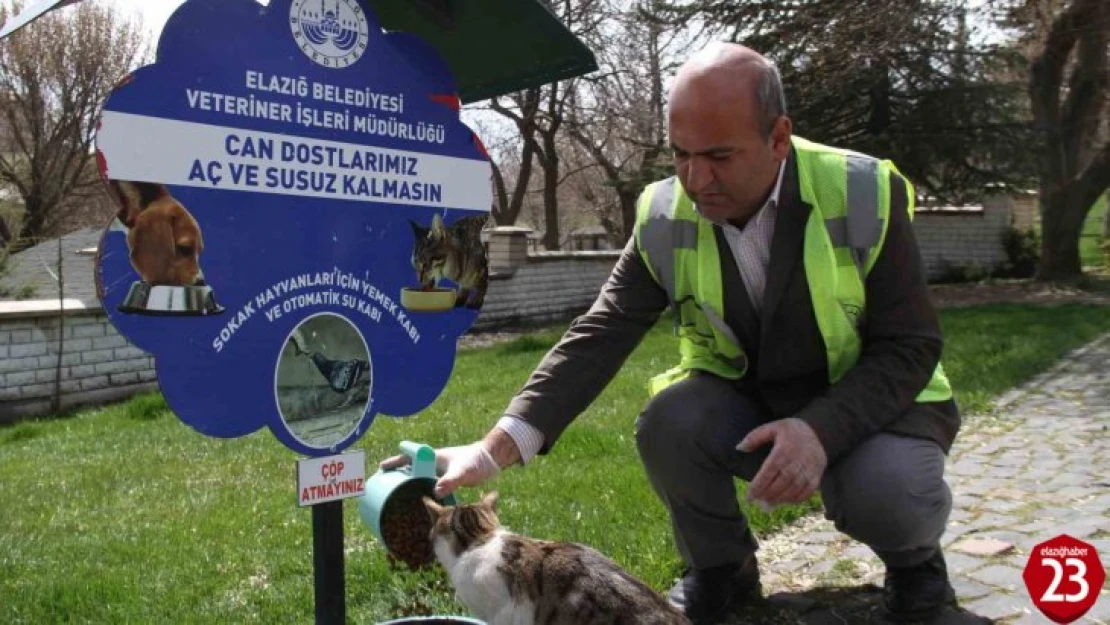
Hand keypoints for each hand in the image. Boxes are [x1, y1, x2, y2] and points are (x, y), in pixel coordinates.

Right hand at [379, 441, 500, 497]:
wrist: (492, 461)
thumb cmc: (477, 461)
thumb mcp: (463, 471)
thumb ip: (451, 480)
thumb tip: (436, 492)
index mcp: (433, 457)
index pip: (408, 457)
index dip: (394, 463)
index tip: (381, 468)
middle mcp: (433, 464)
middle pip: (410, 469)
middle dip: (396, 476)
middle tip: (382, 487)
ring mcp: (439, 472)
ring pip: (419, 478)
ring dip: (409, 486)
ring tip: (396, 499)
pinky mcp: (446, 481)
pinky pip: (429, 486)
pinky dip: (423, 493)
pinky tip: (421, 505)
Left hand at [737, 418, 826, 507]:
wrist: (819, 432)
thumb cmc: (791, 431)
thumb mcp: (772, 427)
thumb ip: (754, 437)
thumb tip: (739, 448)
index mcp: (784, 449)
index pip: (769, 471)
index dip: (759, 485)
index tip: (749, 496)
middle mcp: (797, 460)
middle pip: (781, 482)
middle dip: (768, 494)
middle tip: (758, 501)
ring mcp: (809, 469)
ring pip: (794, 489)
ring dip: (780, 499)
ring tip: (768, 504)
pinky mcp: (816, 476)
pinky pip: (807, 492)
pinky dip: (796, 499)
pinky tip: (785, 501)